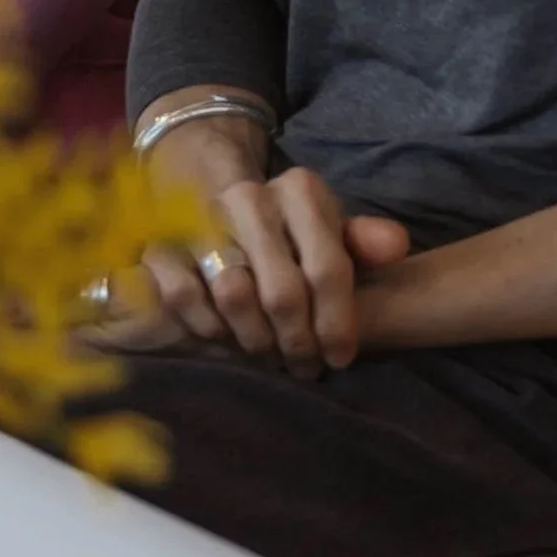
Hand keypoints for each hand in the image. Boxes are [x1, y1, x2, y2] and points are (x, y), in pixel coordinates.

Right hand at [133, 110, 410, 375]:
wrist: (212, 208)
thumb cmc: (288, 238)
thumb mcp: (332, 235)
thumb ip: (364, 243)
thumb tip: (396, 246)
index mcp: (301, 190)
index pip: (328, 268)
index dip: (337, 323)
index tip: (340, 358)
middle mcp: (249, 196)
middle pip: (282, 293)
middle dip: (297, 342)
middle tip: (304, 366)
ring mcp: (200, 217)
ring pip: (234, 296)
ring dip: (255, 340)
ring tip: (268, 355)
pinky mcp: (160, 242)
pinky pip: (185, 296)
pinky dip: (207, 327)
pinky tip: (225, 338)